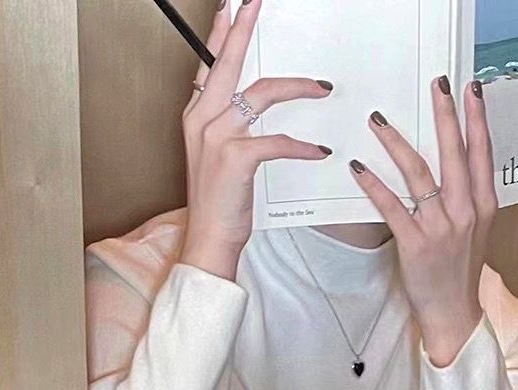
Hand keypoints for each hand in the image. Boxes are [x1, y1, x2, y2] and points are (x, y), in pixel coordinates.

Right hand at [180, 0, 333, 280]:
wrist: (209, 238)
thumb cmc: (217, 203)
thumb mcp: (216, 159)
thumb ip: (230, 130)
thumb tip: (254, 110)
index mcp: (197, 118)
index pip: (208, 66)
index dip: (220, 35)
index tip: (233, 10)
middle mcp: (203, 121)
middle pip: (227, 64)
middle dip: (243, 30)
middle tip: (257, 4)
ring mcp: (217, 137)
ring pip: (261, 94)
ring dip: (297, 87)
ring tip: (320, 86)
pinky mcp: (236, 158)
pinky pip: (278, 141)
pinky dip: (303, 146)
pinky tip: (319, 150)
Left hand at [350, 77, 497, 366]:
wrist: (454, 313)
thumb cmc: (461, 270)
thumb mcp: (476, 231)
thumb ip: (467, 198)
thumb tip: (450, 165)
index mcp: (484, 206)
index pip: (482, 154)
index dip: (478, 120)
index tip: (472, 90)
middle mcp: (466, 212)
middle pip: (455, 155)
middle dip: (446, 116)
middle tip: (437, 84)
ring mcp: (441, 229)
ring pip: (420, 174)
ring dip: (398, 143)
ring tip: (380, 120)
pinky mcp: (415, 245)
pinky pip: (392, 208)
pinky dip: (374, 185)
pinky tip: (359, 168)